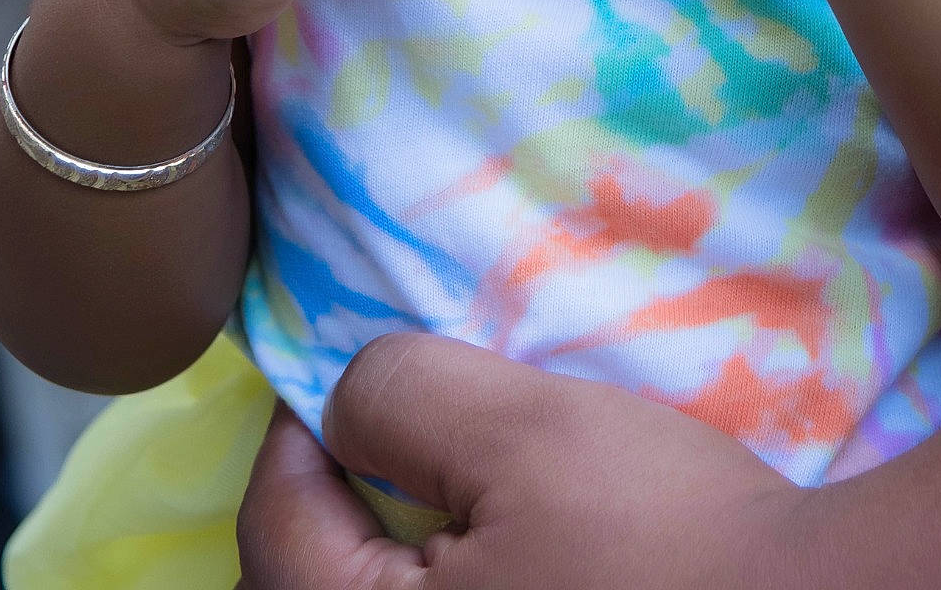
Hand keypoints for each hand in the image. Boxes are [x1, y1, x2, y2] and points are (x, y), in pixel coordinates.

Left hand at [235, 335, 800, 589]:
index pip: (277, 521)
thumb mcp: (523, 429)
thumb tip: (340, 406)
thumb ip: (402, 397)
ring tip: (448, 490)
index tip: (355, 371)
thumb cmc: (663, 537)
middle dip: (337, 497)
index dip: (302, 423)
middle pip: (312, 582)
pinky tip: (509, 555)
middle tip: (395, 427)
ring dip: (395, 551)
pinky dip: (454, 589)